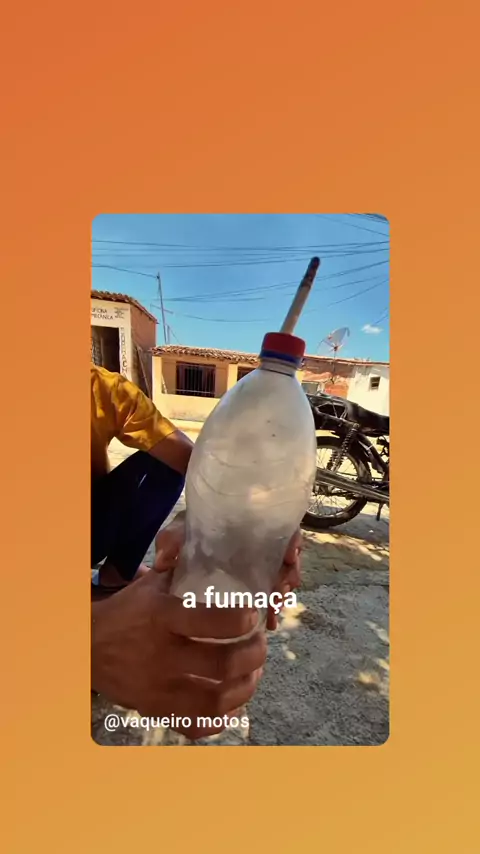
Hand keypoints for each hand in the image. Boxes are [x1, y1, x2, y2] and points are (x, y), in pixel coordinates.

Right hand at [91, 570, 265, 739]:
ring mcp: (158, 688)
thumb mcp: (150, 584)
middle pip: (222, 665)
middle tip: (261, 645)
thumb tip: (209, 543)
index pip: (208, 621)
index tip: (254, 614)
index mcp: (161, 618)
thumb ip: (180, 567)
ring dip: (245, 688)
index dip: (240, 620)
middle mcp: (161, 655)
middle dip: (254, 655)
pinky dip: (220, 719)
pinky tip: (233, 703)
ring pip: (215, 701)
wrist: (87, 648)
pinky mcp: (155, 710)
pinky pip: (195, 725)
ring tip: (254, 673)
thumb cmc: (127, 612)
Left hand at [154, 518, 301, 629]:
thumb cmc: (187, 533)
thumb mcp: (179, 529)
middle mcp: (260, 544)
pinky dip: (271, 608)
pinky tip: (268, 623)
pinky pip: (269, 596)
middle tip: (280, 590)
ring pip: (281, 577)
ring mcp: (259, 567)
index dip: (292, 540)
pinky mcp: (254, 586)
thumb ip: (172, 537)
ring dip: (281, 592)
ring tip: (273, 608)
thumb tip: (165, 560)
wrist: (181, 553)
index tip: (290, 556)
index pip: (282, 526)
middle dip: (288, 574)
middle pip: (286, 556)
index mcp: (249, 524)